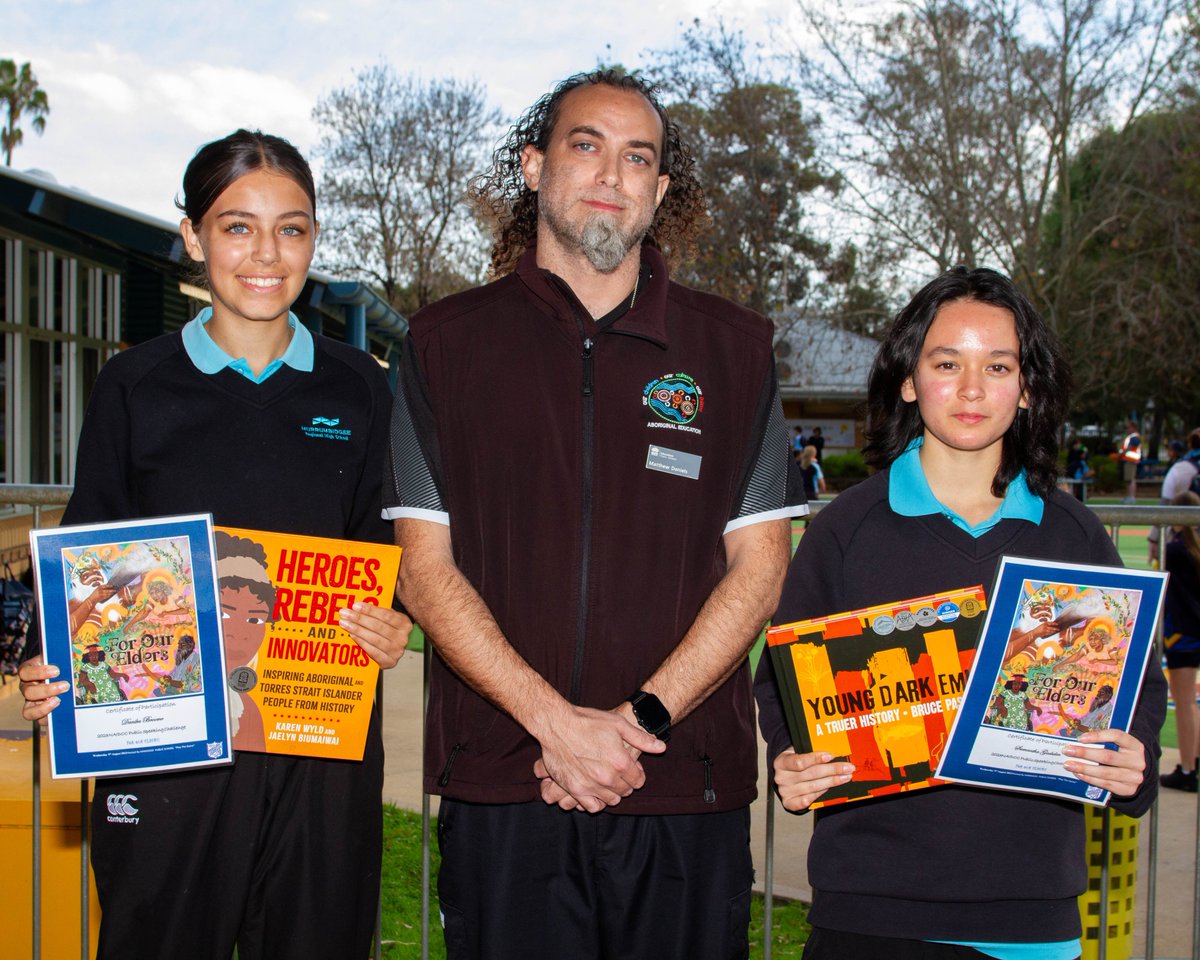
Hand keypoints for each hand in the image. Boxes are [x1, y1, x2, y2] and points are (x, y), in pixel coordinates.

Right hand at [19, 656, 70, 722]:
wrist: (64, 675)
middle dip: (47, 690)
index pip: (25, 672)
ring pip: (29, 711)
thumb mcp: (61, 656)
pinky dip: (50, 718)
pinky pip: (40, 721)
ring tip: (60, 701)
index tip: (57, 670)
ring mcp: (32, 702)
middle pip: (27, 692)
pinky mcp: (40, 713)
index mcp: (29, 671)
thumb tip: (76, 643)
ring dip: (45, 707)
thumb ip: (64, 654)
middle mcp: (27, 687)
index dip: (39, 672)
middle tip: (66, 686)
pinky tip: (61, 712)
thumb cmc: (61, 663)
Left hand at [340, 602, 411, 667]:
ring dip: (357, 630)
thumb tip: (358, 606)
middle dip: (359, 618)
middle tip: (345, 613)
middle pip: (378, 626)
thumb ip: (379, 612)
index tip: (355, 605)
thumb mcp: (390, 618)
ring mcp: (396, 651)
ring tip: (345, 623)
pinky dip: (360, 641)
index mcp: (405, 624)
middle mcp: (402, 638)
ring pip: (374, 638)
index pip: (386, 615)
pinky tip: (352, 634)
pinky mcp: (388, 661)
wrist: (395, 650)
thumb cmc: (389, 630)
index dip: (370, 610)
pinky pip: (372, 650)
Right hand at [530, 704, 665, 812]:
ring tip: (606, 781)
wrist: (557, 724)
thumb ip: (641, 739)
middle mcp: (607, 777)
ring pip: (611, 800)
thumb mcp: (618, 724)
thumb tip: (661, 747)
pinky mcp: (575, 789)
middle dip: (625, 783)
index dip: (637, 774)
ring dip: (612, 793)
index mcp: (620, 761)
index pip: (638, 780)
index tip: (630, 768)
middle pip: (625, 791)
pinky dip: (596, 802)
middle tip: (618, 773)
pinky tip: (595, 791)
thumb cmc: (588, 721)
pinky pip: (592, 806)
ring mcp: (591, 785)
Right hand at [773, 748, 854, 811]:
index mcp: (781, 762)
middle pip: (810, 774)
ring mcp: (784, 792)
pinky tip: (831, 788)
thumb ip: (809, 750)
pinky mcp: (789, 803)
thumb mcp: (796, 751)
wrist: (784, 776)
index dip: (816, 758)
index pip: (799, 761)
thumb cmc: (794, 761)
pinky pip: (808, 800)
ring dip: (832, 782)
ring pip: (813, 787)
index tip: (831, 756)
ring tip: (845, 777)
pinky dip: (820, 794)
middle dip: (832, 770)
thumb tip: (832, 748)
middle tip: (848, 768)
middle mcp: (781, 778)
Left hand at [1062, 728, 1145, 796]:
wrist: (1138, 774)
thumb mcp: (1119, 746)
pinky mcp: (1128, 789)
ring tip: (1069, 764)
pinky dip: (1090, 779)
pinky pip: (1106, 784)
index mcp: (1135, 746)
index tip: (1080, 738)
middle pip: (1107, 756)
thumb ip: (1103, 742)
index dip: (1098, 736)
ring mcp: (1134, 777)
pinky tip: (1079, 774)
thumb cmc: (1123, 755)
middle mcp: (1137, 762)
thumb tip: (1077, 741)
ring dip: (1084, 768)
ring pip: (1105, 772)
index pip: (1117, 736)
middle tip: (1067, 751)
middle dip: (1084, 753)